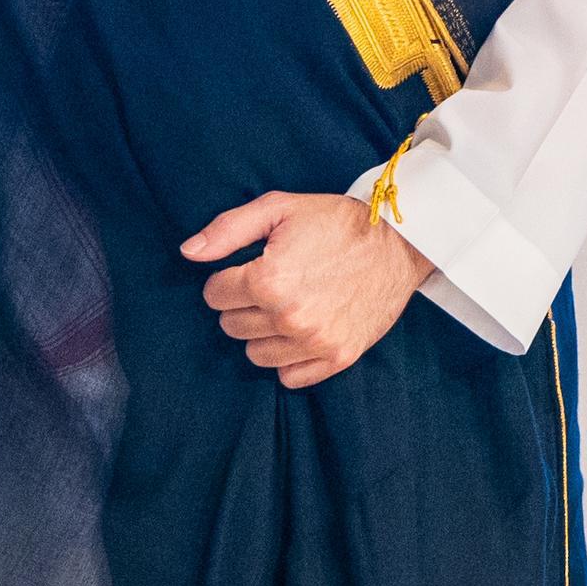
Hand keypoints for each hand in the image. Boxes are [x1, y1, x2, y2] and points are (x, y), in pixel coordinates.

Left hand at [183, 190, 434, 388]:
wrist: (398, 244)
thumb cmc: (336, 222)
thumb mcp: (279, 209)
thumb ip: (227, 230)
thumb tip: (188, 253)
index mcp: (269, 280)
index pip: (214, 296)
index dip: (227, 279)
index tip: (250, 268)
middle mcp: (289, 317)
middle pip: (232, 326)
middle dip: (242, 305)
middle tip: (270, 285)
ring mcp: (314, 342)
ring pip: (255, 354)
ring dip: (262, 332)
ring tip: (285, 306)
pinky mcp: (337, 357)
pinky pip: (288, 376)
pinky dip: (288, 357)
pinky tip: (300, 331)